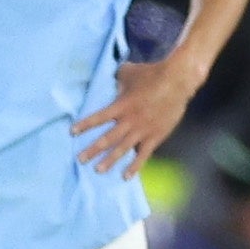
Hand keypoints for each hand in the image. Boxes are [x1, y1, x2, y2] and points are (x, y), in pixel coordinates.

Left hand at [73, 56, 202, 178]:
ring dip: (109, 160)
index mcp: (121, 106)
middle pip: (107, 138)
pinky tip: (126, 176)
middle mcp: (129, 121)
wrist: (177, 81)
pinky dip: (135, 166)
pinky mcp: (155, 137)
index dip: (85, 125)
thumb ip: (117, 78)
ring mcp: (142, 130)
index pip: (98, 118)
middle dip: (92, 149)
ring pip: (122, 149)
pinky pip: (143, 154)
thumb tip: (111, 79)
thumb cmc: (152, 74)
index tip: (72, 132)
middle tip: (80, 159)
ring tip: (98, 170)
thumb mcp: (129, 72)